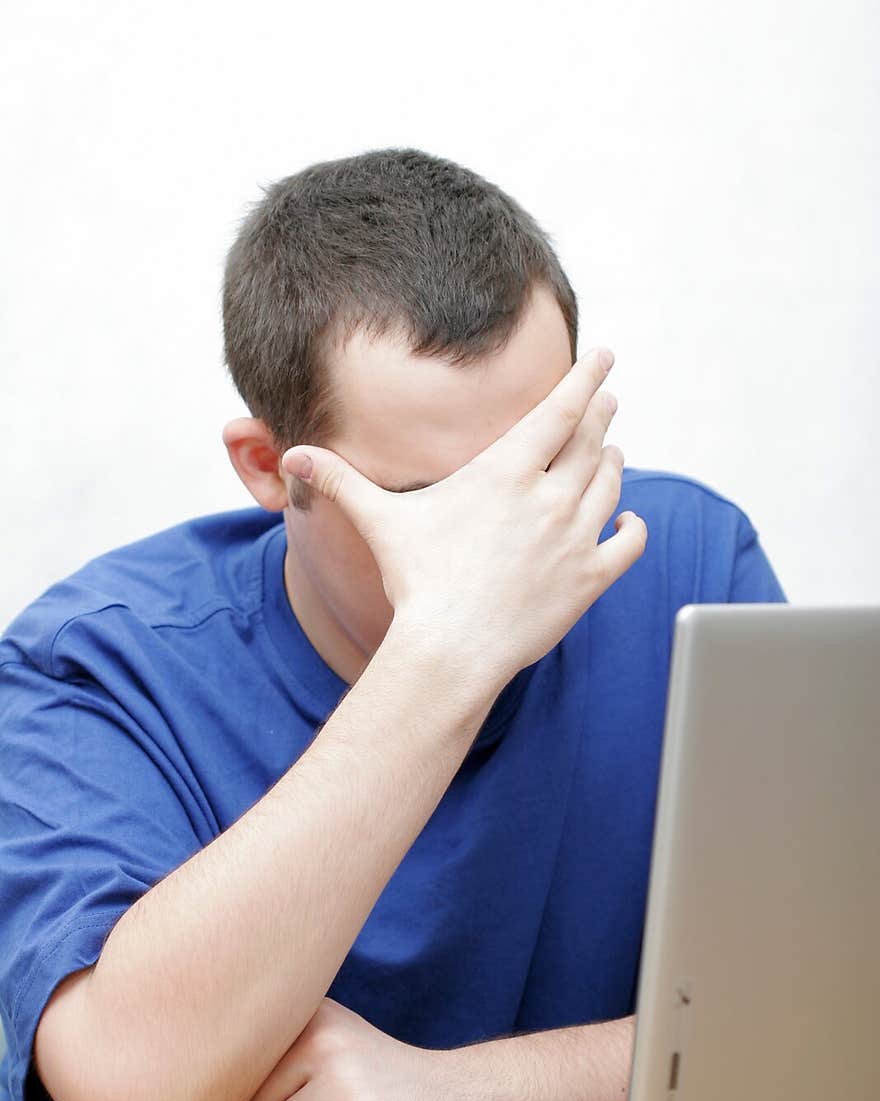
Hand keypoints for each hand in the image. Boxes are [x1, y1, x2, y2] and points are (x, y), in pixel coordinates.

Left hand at [232, 998, 455, 1100]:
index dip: (253, 1090)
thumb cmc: (376, 1074)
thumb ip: (278, 1051)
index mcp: (312, 1014)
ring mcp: (341, 1076)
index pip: (242, 1062)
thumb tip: (219, 1100)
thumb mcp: (331, 1037)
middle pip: (252, 1100)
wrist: (447, 1093)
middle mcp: (324, 1037)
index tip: (279, 1091)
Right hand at [280, 347, 646, 688]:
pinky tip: (632, 522)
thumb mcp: (378, 522)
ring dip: (613, 464)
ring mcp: (575, 539)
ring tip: (612, 451)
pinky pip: (628, 546)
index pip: (559, 410)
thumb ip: (340, 481)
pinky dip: (633, 529)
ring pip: (610, 487)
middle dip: (600, 416)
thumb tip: (291, 457)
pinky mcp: (588, 581)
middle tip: (606, 401)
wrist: (451, 650)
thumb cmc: (417, 584)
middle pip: (590, 442)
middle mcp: (549, 498)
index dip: (584, 378)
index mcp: (507, 472)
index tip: (602, 357)